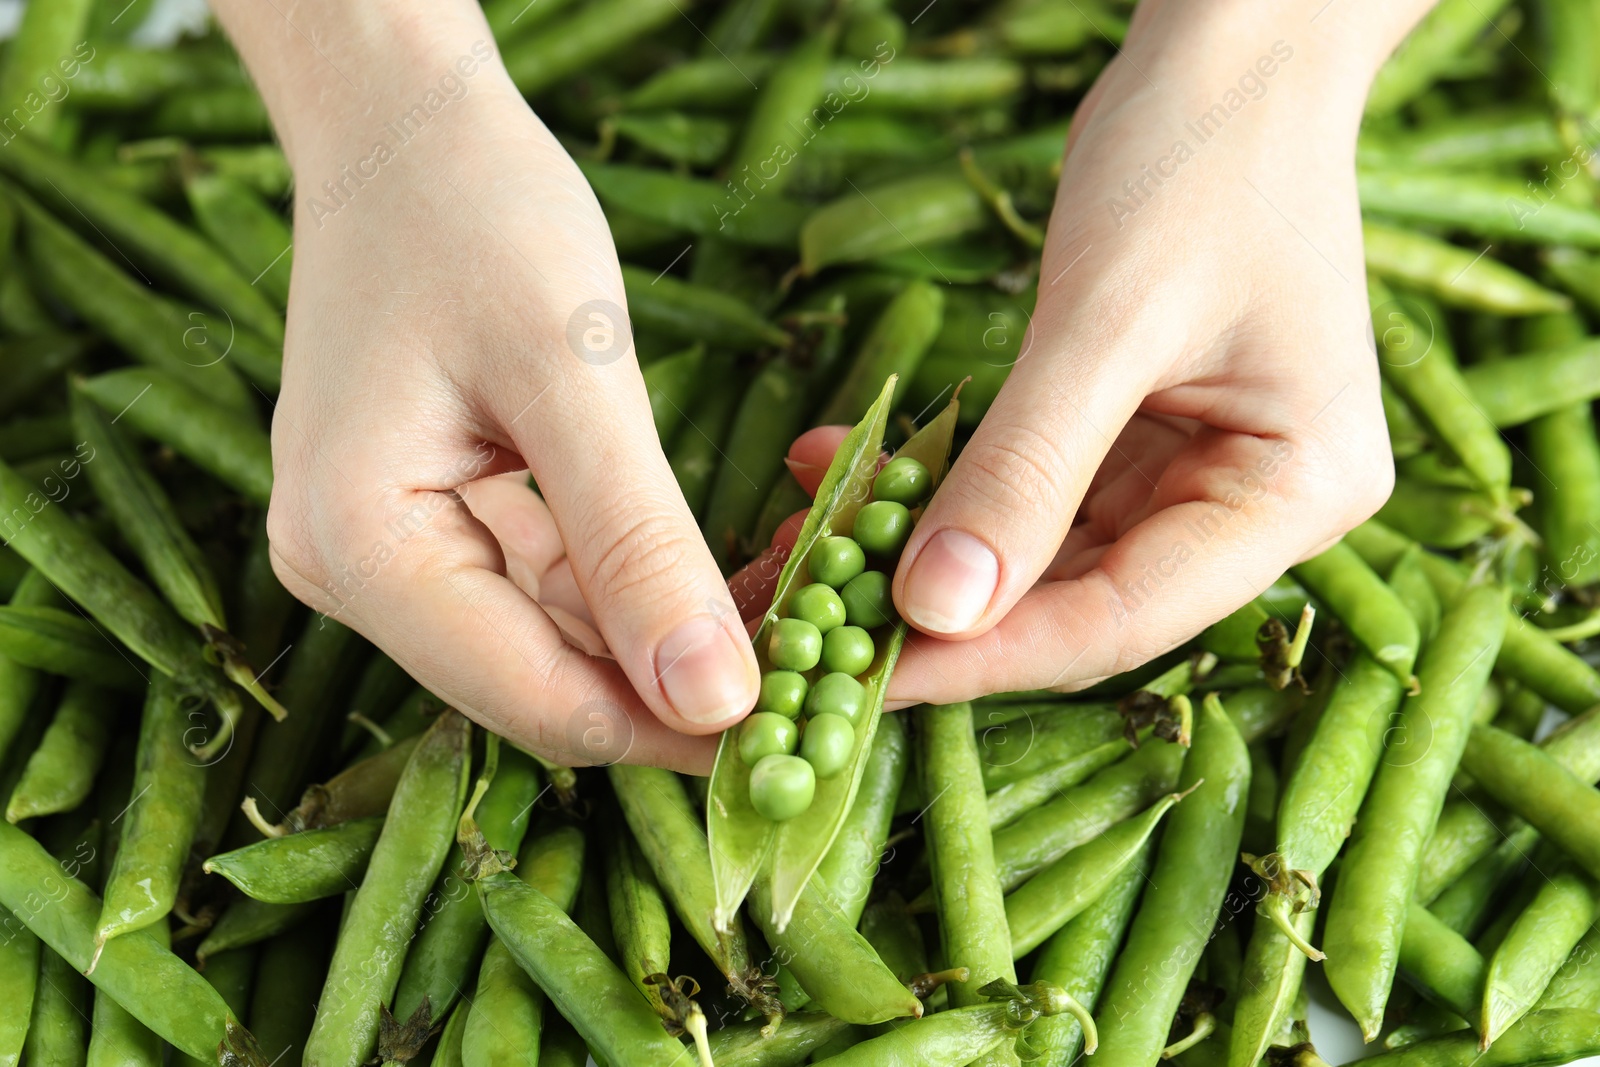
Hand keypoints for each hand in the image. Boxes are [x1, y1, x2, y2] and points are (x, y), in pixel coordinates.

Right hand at [237, 10, 756, 772]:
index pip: (535, 697)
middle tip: (815, 678)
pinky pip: (546, 593)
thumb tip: (716, 703)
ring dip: (668, 645)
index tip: (797, 730)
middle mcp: (351, 574)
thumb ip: (638, 545)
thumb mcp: (574, 375)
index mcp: (359, 546)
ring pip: (553, 647)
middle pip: (541, 684)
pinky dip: (636, 595)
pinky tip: (723, 583)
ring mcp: (386, 556)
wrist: (408, 134)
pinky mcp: (430, 528)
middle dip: (677, 689)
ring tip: (791, 627)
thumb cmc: (480, 218)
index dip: (670, 729)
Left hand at [741, 0, 1432, 702]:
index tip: (872, 677)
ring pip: (1038, 554)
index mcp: (1295, 492)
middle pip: (1078, 599)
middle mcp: (1251, 502)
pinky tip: (844, 474)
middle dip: (942, 613)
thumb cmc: (1199, 163)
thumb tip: (934, 613)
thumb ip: (1022, 470)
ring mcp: (1193, 470)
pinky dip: (936, 485)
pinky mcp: (1134, 436)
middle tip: (816, 628)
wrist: (1230, 56)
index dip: (992, 656)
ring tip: (806, 548)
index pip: (1127, 617)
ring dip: (919, 551)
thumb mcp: (1106, 321)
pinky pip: (1023, 489)